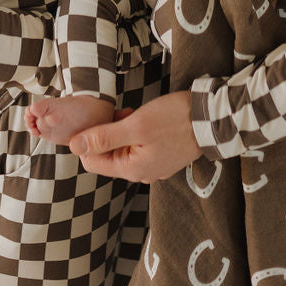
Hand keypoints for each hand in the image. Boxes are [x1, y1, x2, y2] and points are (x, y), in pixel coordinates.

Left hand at [69, 91, 200, 181]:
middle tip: (121, 113)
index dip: (89, 138)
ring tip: (133, 113)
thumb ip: (104, 137)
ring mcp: (153, 166)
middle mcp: (140, 173)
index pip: (91, 161)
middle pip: (107, 155)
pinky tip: (144, 119)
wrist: (211, 119)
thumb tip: (74, 146)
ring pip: (123, 149)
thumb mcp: (135, 125)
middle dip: (108, 133)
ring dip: (122, 130)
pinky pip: (138, 147)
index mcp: (130, 169)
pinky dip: (136, 133)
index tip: (101, 118)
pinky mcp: (162, 156)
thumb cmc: (174, 120)